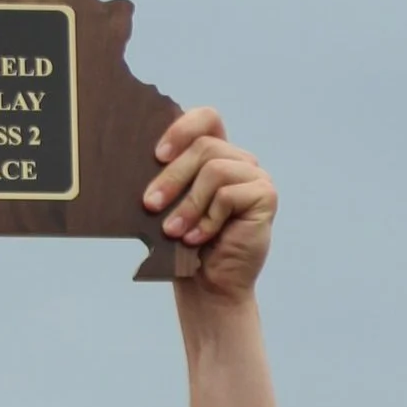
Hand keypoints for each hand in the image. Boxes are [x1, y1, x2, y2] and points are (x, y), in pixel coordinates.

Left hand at [143, 108, 276, 300]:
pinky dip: (207, 219)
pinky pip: (228, 195)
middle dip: (172, 177)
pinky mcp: (265, 197)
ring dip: (188, 204)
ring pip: (214, 170)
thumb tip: (141, 159)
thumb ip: (166, 177)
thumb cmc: (186, 247)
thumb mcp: (170, 205)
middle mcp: (239, 161)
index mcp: (217, 156)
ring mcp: (255, 177)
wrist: (210, 286)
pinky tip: (197, 238)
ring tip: (173, 231)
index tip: (157, 155)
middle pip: (204, 147)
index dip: (182, 128)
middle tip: (150, 204)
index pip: (207, 119)